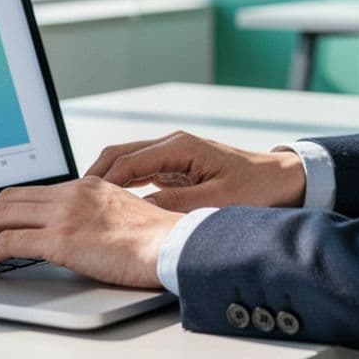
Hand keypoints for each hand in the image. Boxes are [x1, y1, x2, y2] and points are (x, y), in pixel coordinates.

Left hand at [0, 177, 182, 287]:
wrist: (177, 245)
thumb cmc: (160, 242)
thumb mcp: (123, 219)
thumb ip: (96, 221)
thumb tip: (78, 239)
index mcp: (85, 187)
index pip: (29, 192)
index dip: (0, 209)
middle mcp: (71, 193)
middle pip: (7, 199)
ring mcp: (65, 213)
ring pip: (0, 216)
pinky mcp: (62, 238)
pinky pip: (8, 242)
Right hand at [85, 131, 306, 211]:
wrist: (286, 180)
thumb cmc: (259, 189)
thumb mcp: (217, 202)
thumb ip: (176, 206)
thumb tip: (139, 213)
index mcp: (179, 147)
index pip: (126, 161)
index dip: (100, 182)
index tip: (81, 200)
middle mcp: (173, 145)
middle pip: (119, 155)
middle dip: (93, 177)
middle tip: (72, 201)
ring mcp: (174, 155)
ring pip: (127, 163)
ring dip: (106, 181)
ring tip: (86, 205)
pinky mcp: (178, 167)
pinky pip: (141, 173)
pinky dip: (123, 186)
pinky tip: (114, 205)